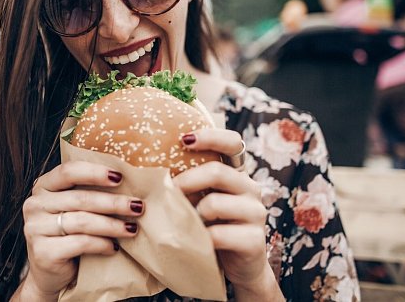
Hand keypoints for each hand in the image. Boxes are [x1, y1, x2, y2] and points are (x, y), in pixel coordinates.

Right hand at [14, 161, 144, 300]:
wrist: (49, 274)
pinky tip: (114, 247)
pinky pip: (80, 243)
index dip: (95, 172)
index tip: (120, 177)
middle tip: (137, 206)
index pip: (68, 171)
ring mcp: (35, 229)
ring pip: (82, 221)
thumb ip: (88, 192)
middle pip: (80, 198)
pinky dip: (102, 244)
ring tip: (131, 228)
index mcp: (43, 186)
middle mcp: (35, 205)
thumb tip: (128, 181)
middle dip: (113, 202)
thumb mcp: (73, 208)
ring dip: (112, 224)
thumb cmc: (68, 235)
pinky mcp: (43, 252)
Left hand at [174, 129, 281, 299]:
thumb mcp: (200, 201)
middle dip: (186, 181)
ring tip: (184, 224)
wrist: (236, 268)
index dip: (211, 136)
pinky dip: (201, 238)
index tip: (184, 139)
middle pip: (218, 172)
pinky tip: (196, 242)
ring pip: (215, 204)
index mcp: (237, 174)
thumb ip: (188, 184)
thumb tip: (149, 170)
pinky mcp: (254, 240)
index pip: (233, 143)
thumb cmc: (210, 228)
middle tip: (168, 192)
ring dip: (192, 214)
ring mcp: (255, 213)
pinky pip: (219, 234)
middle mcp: (250, 188)